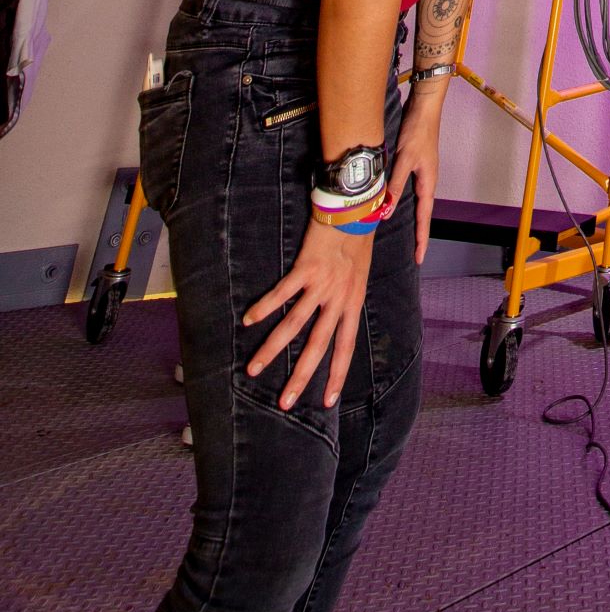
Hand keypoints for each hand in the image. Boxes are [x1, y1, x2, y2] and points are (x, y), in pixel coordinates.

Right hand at [244, 219, 374, 408]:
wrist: (354, 208)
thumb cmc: (356, 239)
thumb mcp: (359, 274)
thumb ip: (345, 297)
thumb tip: (334, 317)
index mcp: (353, 302)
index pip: (346, 347)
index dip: (336, 374)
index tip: (327, 401)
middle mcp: (339, 298)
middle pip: (317, 345)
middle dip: (300, 376)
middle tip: (284, 403)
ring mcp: (322, 284)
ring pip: (294, 325)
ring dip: (272, 349)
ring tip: (253, 368)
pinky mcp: (306, 268)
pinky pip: (282, 293)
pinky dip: (264, 308)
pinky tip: (249, 320)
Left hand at [389, 79, 446, 264]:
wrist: (425, 107)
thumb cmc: (417, 131)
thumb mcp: (404, 159)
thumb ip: (395, 185)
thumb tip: (386, 212)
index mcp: (428, 182)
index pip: (424, 217)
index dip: (421, 238)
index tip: (420, 258)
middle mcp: (427, 180)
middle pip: (423, 213)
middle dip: (420, 234)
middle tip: (417, 254)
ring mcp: (423, 172)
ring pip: (417, 202)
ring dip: (414, 219)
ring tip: (411, 236)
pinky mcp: (416, 164)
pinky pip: (411, 190)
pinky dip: (406, 202)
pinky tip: (397, 204)